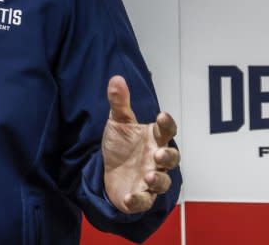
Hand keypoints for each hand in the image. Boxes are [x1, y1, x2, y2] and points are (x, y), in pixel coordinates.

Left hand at [102, 75, 179, 213]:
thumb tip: (116, 78)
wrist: (108, 171)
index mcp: (154, 139)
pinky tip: (130, 197)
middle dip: (168, 156)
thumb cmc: (121, 146)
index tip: (162, 116)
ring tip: (149, 177)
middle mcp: (156, 160)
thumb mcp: (118, 123)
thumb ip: (119, 103)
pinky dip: (138, 201)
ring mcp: (149, 179)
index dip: (167, 124)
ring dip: (158, 181)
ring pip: (162, 183)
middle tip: (159, 154)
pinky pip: (143, 201)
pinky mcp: (139, 196)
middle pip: (171, 158)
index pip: (167, 130)